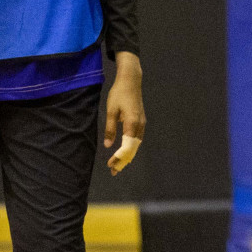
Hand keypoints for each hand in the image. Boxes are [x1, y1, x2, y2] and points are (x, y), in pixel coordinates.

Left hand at [104, 51, 145, 176]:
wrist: (131, 81)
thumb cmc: (119, 94)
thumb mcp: (111, 111)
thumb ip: (110, 128)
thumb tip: (108, 145)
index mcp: (132, 123)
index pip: (127, 146)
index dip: (119, 157)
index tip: (110, 164)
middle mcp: (140, 125)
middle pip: (133, 148)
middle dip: (123, 160)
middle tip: (113, 171)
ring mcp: (142, 123)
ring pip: (136, 144)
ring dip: (128, 155)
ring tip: (118, 164)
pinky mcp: (141, 121)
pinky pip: (137, 139)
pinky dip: (131, 148)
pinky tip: (125, 151)